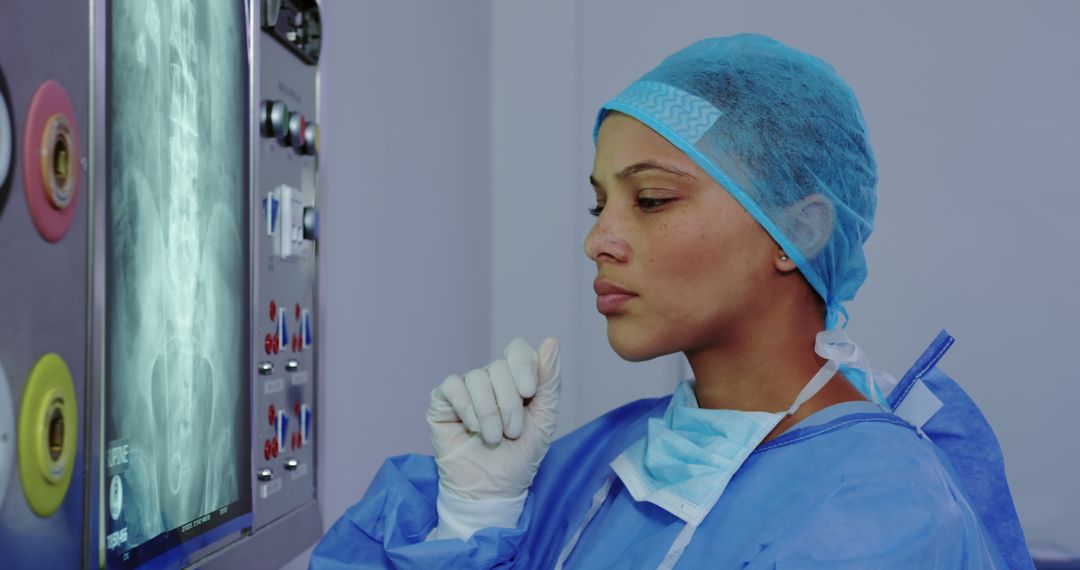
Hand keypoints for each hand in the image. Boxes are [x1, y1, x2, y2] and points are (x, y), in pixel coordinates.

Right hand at [427, 337, 560, 501]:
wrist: (492, 490)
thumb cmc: (519, 457)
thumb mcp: (544, 420)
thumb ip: (549, 381)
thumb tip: (551, 341)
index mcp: (516, 380)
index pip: (518, 349)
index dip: (524, 365)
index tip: (529, 392)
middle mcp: (490, 379)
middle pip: (499, 366)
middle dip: (510, 404)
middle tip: (512, 432)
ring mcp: (465, 389)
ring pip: (477, 377)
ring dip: (489, 413)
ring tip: (493, 438)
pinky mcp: (442, 402)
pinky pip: (452, 386)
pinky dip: (466, 407)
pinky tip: (472, 428)